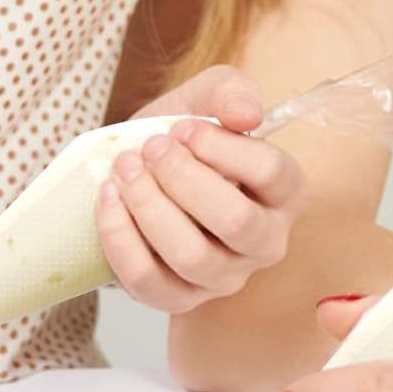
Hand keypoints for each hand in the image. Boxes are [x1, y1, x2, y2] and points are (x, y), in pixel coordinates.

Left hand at [95, 66, 307, 313]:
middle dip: (182, 178)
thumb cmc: (180, 138)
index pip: (272, 173)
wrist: (139, 169)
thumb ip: (229, 91)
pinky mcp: (178, 299)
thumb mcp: (204, 98)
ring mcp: (223, 278)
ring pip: (190, 256)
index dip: (222, 147)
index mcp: (284, 192)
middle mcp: (264, 242)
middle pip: (235, 222)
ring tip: (124, 169)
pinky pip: (148, 280)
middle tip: (150, 148)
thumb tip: (246, 114)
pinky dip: (120, 236)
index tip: (183, 128)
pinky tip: (108, 199)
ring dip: (148, 205)